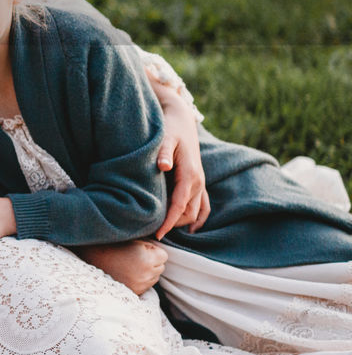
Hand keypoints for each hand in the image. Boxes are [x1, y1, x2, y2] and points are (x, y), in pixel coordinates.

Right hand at [75, 239, 167, 295]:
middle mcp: (145, 273)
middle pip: (160, 267)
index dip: (153, 250)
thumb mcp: (130, 239)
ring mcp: (140, 285)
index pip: (164, 255)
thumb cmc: (109, 245)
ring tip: (128, 265)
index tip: (139, 248)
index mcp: (146, 258)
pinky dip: (139, 280)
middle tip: (133, 256)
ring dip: (146, 271)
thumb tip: (160, 248)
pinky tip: (126, 274)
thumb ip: (148, 244)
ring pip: (154, 277)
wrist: (87, 259)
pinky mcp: (134, 293)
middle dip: (152, 261)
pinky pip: (145, 285)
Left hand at [146, 69, 210, 238]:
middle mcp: (198, 182)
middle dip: (172, 224)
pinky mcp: (199, 183)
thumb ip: (164, 153)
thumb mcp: (165, 138)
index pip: (179, 205)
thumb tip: (163, 166)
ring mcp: (200, 183)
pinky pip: (203, 207)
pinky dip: (196, 219)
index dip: (169, 222)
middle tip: (150, 232)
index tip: (157, 234)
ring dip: (182, 223)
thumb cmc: (170, 129)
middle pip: (188, 214)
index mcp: (190, 175)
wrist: (182, 120)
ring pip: (196, 213)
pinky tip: (186, 229)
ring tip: (162, 231)